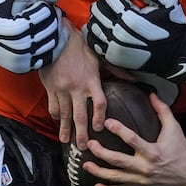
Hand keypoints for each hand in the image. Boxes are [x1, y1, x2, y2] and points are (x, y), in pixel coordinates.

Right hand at [39, 19, 105, 149]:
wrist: (55, 39)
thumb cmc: (79, 46)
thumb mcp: (99, 55)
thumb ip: (116, 69)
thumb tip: (134, 77)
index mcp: (91, 80)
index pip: (99, 103)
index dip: (99, 117)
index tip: (100, 128)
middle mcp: (76, 88)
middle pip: (80, 115)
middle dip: (81, 133)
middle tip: (83, 147)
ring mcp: (62, 89)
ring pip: (64, 114)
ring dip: (65, 129)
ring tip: (66, 141)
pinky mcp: (51, 88)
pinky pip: (53, 106)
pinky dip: (55, 115)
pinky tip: (57, 122)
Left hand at [83, 93, 185, 185]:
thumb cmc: (181, 151)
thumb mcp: (174, 129)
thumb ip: (162, 111)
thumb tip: (152, 95)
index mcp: (153, 152)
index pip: (132, 140)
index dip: (118, 130)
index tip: (107, 122)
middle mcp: (145, 168)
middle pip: (119, 161)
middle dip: (101, 152)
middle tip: (91, 144)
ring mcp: (142, 181)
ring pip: (116, 178)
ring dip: (99, 172)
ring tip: (87, 164)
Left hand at [85, 0, 185, 90]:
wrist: (180, 55)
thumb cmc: (175, 28)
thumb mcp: (168, 2)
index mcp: (131, 18)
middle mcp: (120, 34)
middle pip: (98, 11)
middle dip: (102, 4)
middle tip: (109, 2)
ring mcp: (115, 47)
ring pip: (93, 27)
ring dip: (96, 18)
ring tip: (104, 14)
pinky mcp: (114, 58)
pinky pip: (95, 44)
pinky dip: (94, 34)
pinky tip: (101, 29)